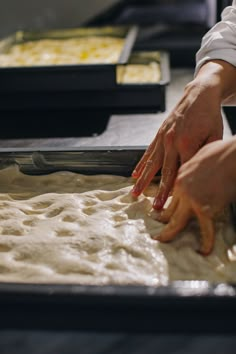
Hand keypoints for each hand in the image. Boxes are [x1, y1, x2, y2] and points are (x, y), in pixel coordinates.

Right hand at [131, 77, 222, 209]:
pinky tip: (134, 174)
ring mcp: (163, 138)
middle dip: (159, 191)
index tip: (173, 205)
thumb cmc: (210, 116)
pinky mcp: (158, 134)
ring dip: (143, 180)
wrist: (199, 94)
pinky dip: (141, 164)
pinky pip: (148, 152)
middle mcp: (172, 142)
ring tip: (135, 193)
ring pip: (151, 164)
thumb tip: (200, 173)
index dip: (177, 190)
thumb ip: (206, 154)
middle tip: (154, 207)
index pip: (182, 173)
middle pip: (164, 172)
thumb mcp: (216, 135)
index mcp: (188, 144)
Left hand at [152, 138, 235, 254]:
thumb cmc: (223, 153)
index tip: (160, 212)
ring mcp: (191, 199)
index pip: (171, 195)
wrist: (233, 157)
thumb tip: (197, 168)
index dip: (166, 205)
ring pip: (176, 221)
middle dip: (161, 220)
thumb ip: (195, 166)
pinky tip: (204, 250)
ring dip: (168, 233)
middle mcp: (181, 188)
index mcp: (180, 175)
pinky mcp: (204, 208)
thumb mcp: (201, 155)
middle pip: (169, 209)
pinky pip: (205, 229)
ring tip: (161, 240)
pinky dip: (205, 241)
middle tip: (155, 230)